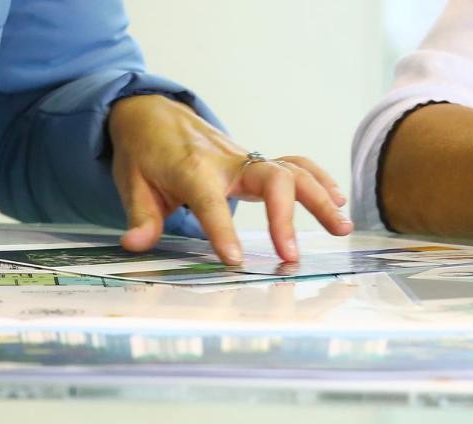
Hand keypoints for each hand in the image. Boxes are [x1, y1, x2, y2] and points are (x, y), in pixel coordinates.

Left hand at [107, 94, 352, 264]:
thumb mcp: (131, 183)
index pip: (211, 202)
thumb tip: (134, 245)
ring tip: (341, 228)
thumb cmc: (144, 153)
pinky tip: (338, 202)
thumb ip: (141, 217)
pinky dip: (321, 180)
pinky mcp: (259, 162)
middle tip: (292, 255)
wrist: (152, 113)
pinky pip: (297, 165)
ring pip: (294, 172)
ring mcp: (248, 160)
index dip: (222, 230)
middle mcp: (228, 162)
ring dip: (320, 199)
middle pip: (272, 179)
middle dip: (286, 216)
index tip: (235, 261)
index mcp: (193, 169)